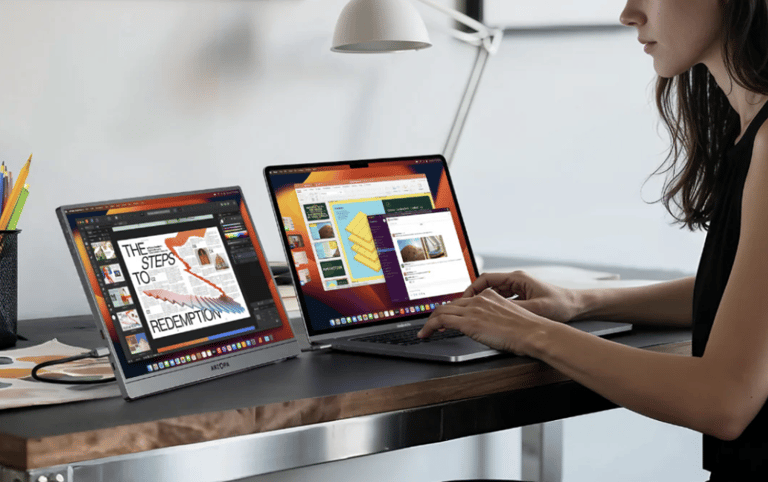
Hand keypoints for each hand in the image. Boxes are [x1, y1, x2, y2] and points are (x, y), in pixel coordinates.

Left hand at [417, 288, 550, 355]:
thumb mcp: (509, 318)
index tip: (445, 317)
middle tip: (431, 325)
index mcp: (490, 296)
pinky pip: (441, 320)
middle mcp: (479, 299)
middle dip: (437, 315)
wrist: (534, 333)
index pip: (463, 300)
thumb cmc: (528, 330)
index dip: (451, 309)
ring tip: (425, 331)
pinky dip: (429, 327)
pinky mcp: (469, 321)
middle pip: (450, 304)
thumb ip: (495, 318)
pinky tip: (426, 334)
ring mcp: (473, 309)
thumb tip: (488, 329)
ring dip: (430, 321)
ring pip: (442, 310)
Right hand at [463, 271, 579, 322]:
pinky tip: (491, 317)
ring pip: (493, 294)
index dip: (472, 289)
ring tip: (475, 314)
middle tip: (465, 309)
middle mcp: (516, 281)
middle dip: (474, 297)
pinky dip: (494, 307)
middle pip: (486, 286)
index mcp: (517, 279)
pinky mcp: (521, 297)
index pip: (486, 279)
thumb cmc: (560, 304)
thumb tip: (495, 312)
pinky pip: (501, 300)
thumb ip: (514, 309)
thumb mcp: (536, 308)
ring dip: (483, 303)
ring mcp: (518, 288)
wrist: (575, 306)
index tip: (464, 300)